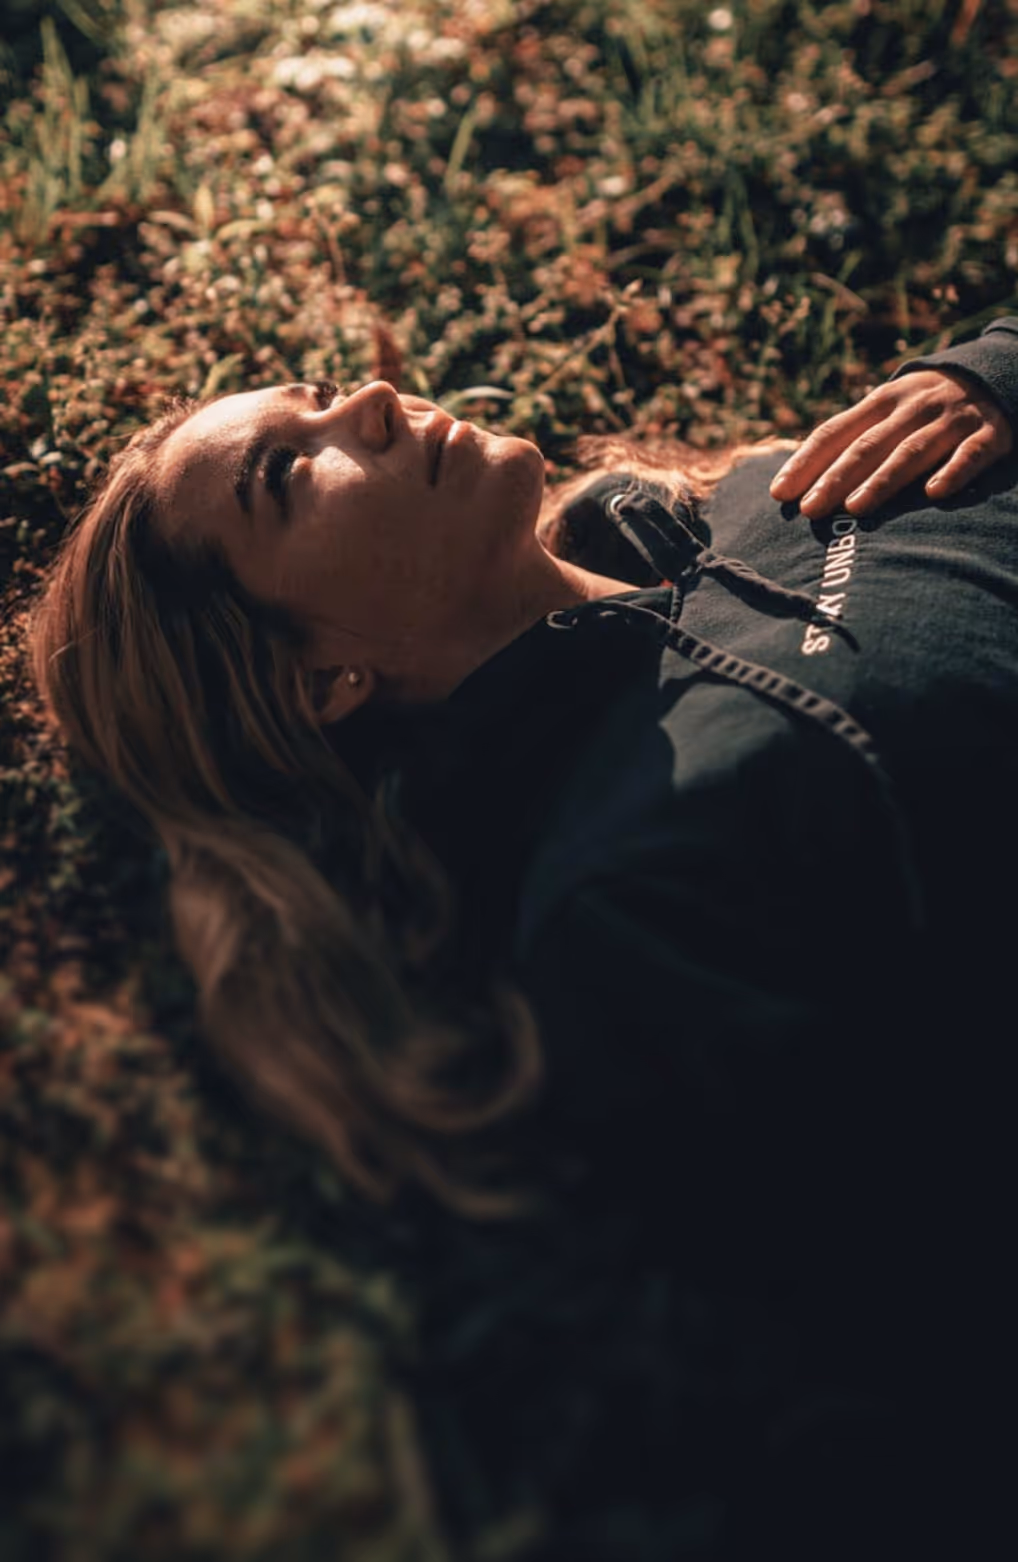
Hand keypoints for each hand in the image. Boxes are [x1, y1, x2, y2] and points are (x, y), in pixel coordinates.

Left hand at [769, 368, 1013, 519]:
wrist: (996, 371)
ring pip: (911, 451)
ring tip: (855, 507)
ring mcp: (950, 420)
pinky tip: (935, 492)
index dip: (806, 462)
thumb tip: (796, 481)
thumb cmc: (924, 406)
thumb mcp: (887, 409)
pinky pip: (969, 454)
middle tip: (810, 509)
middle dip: (836, 477)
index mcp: (881, 402)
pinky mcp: (989, 433)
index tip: (779, 494)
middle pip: (867, 445)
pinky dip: (953, 472)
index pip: (834, 432)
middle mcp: (912, 408)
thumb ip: (850, 438)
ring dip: (882, 480)